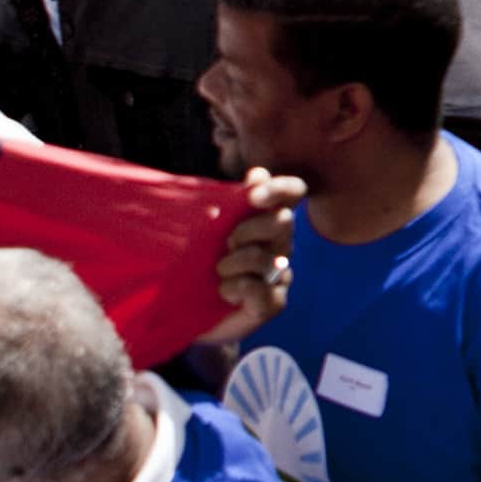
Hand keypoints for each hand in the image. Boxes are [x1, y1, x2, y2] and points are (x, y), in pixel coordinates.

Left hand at [203, 177, 301, 346]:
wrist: (188, 308)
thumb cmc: (200, 260)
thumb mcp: (208, 228)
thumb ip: (231, 202)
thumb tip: (258, 173)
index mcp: (266, 218)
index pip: (293, 192)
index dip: (280, 189)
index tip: (253, 196)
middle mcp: (280, 243)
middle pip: (282, 222)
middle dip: (248, 229)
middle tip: (227, 242)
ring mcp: (280, 274)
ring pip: (268, 258)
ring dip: (235, 262)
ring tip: (218, 271)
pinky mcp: (273, 303)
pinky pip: (261, 290)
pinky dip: (236, 287)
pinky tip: (224, 291)